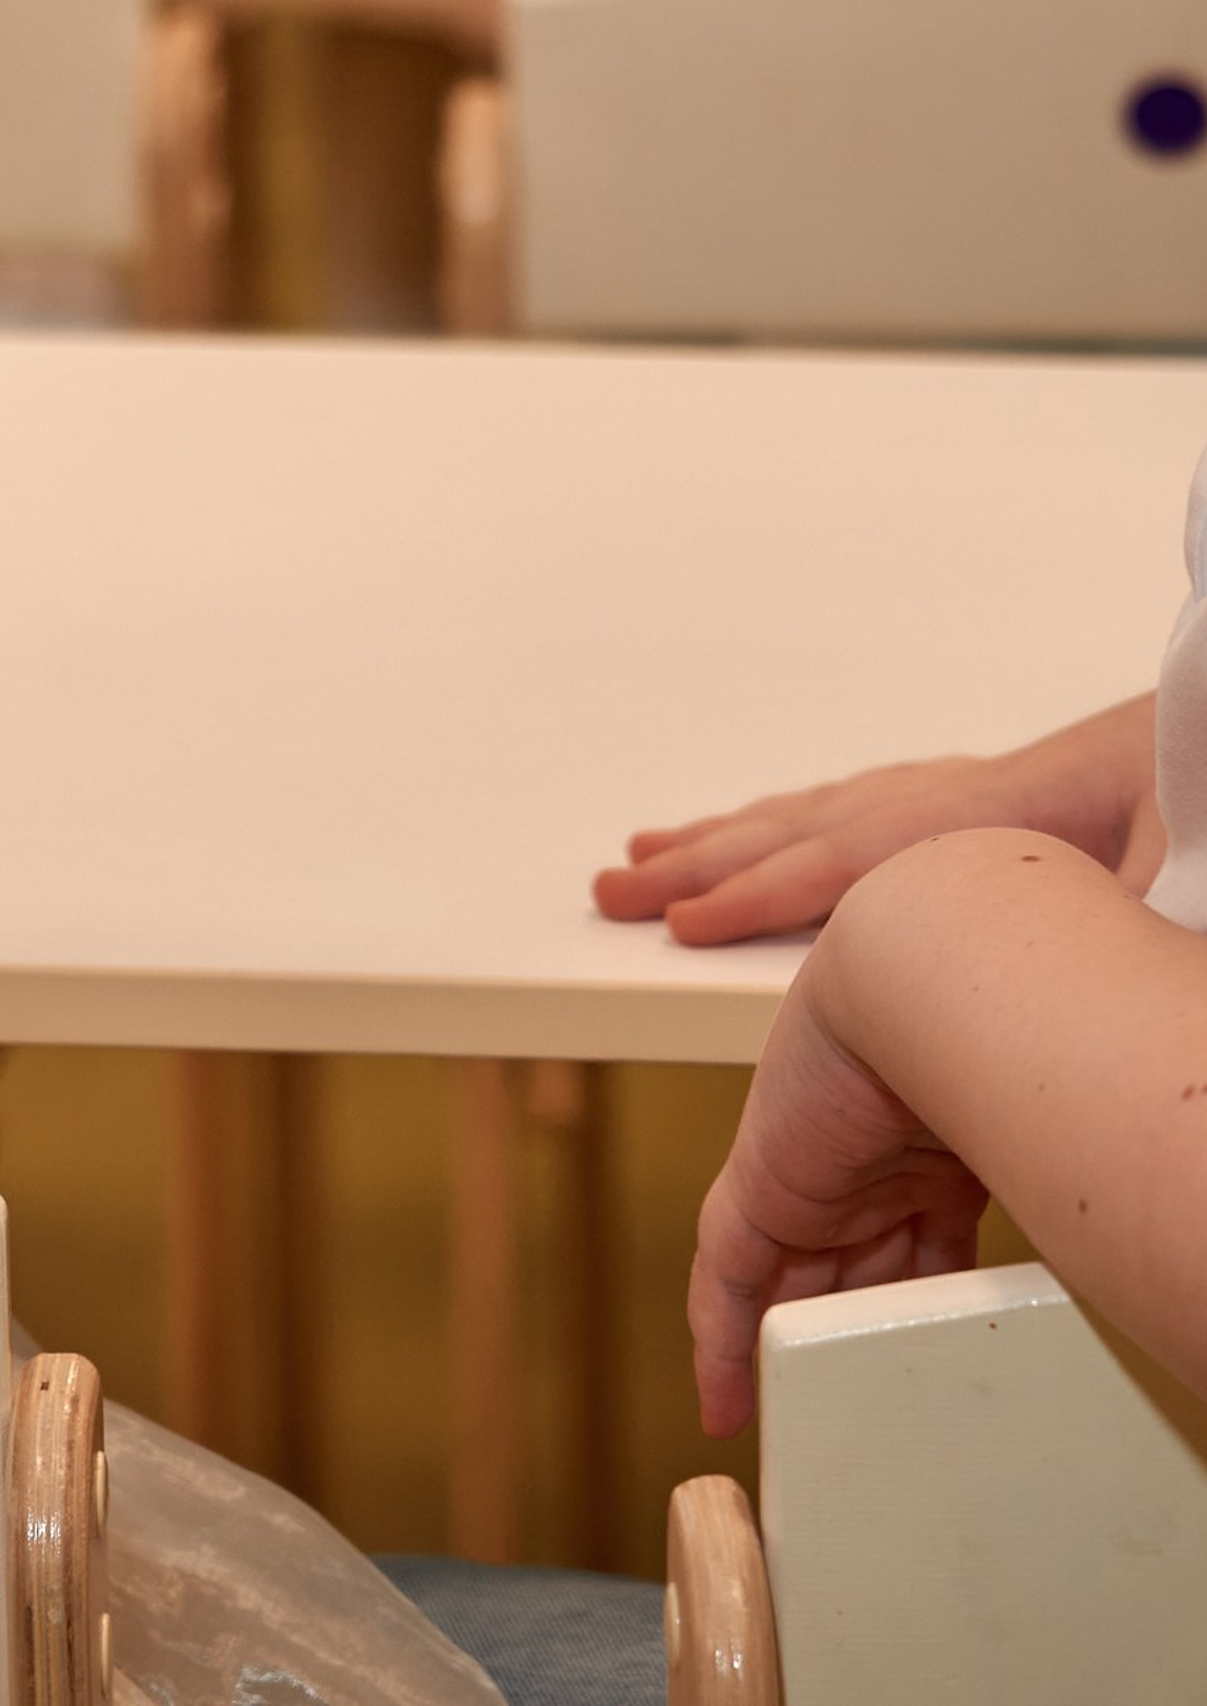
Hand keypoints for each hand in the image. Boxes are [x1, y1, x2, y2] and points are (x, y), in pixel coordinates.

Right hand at [595, 700, 1156, 942]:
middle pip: (809, 826)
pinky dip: (798, 820)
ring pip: (826, 809)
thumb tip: (1061, 969)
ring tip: (651, 848)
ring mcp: (975, 791)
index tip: (677, 922)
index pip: (852, 861)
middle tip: (612, 884)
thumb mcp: (1166, 874)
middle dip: (702, 857)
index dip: (759, 893)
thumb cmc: (1205, 796)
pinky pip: (864, 805)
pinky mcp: (1000, 797)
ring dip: (733, 832)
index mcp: (997, 816)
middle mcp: (967, 795)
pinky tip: (775, 830)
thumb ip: (1091, 916)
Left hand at [689, 922, 985, 1435]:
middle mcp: (862, 1168)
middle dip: (852, 1335)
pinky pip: (727, 1278)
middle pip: (852, 1273)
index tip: (917, 1347)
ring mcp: (807, 1175)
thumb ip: (1026, 1205)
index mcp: (925, 1155)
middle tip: (860, 1408)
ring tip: (806, 1422)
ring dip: (797, 1352)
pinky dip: (721, 1341)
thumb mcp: (1015, 1152)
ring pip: (794, 1284)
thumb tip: (1088, 1260)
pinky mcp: (759, 1187)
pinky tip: (725, 1400)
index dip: (911, 1297)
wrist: (919, 987)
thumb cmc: (986, 1043)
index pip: (914, 1247)